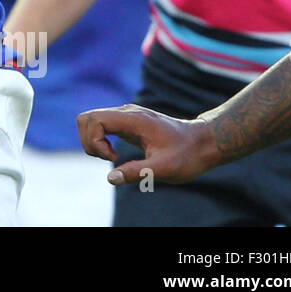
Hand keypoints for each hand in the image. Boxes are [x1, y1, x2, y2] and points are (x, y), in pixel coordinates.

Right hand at [77, 104, 218, 185]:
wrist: (203, 142)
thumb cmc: (187, 155)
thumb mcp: (165, 168)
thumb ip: (137, 172)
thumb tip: (110, 178)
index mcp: (133, 119)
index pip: (95, 119)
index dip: (95, 141)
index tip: (113, 158)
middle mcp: (126, 113)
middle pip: (87, 118)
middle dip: (89, 141)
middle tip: (108, 158)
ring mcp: (125, 116)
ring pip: (91, 120)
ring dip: (92, 141)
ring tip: (111, 157)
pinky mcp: (126, 123)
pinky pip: (100, 126)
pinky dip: (99, 141)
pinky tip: (115, 154)